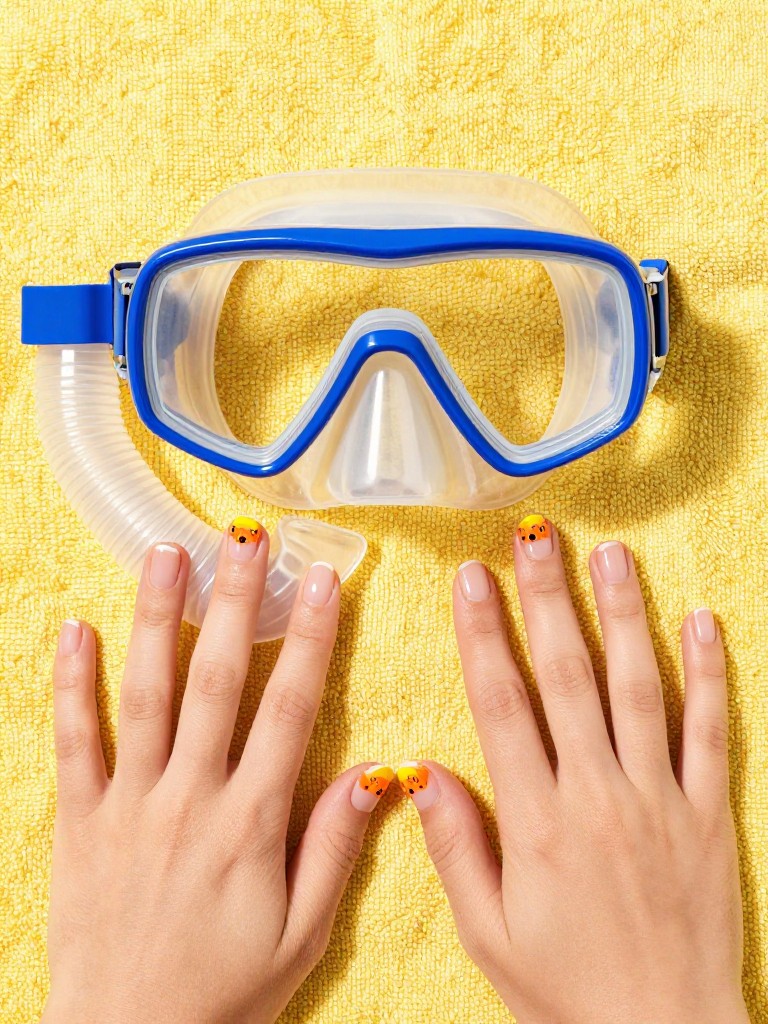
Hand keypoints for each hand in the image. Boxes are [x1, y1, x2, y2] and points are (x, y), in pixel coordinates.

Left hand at [42, 521, 389, 1023]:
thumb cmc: (224, 993)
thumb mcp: (302, 935)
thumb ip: (334, 847)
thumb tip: (377, 772)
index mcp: (250, 822)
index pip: (288, 709)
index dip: (308, 639)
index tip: (320, 580)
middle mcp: (189, 798)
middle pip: (215, 682)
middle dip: (234, 602)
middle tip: (245, 540)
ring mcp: (129, 804)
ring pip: (144, 694)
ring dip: (157, 618)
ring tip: (166, 554)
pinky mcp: (80, 821)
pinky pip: (74, 743)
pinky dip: (72, 685)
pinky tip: (75, 630)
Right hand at [402, 517, 748, 1023]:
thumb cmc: (567, 994)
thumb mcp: (488, 934)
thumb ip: (456, 847)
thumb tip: (419, 771)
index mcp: (536, 821)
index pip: (502, 704)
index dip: (483, 635)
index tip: (471, 579)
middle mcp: (597, 794)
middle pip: (567, 676)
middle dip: (546, 598)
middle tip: (533, 536)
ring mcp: (659, 798)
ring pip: (639, 686)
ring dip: (623, 614)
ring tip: (609, 554)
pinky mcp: (707, 813)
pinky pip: (709, 731)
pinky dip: (708, 673)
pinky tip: (699, 620)